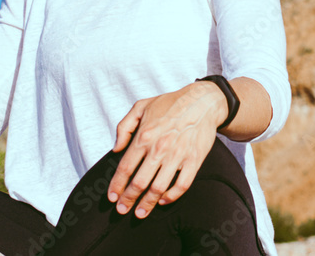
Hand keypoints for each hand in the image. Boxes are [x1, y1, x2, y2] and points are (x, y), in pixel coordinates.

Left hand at [107, 82, 227, 218]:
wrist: (202, 102)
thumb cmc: (171, 103)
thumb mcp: (141, 106)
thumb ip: (124, 127)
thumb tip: (116, 148)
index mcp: (144, 136)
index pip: (125, 168)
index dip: (116, 186)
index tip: (112, 197)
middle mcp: (159, 149)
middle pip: (139, 183)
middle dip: (128, 200)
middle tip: (122, 210)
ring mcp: (177, 156)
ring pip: (158, 188)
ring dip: (147, 204)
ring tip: (140, 213)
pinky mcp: (193, 160)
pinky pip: (182, 185)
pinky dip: (171, 197)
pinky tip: (163, 200)